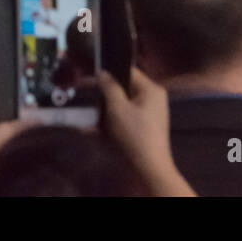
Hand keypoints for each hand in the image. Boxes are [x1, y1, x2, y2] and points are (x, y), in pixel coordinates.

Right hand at [99, 68, 194, 195]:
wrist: (148, 168)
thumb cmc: (134, 134)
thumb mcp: (118, 108)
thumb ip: (110, 88)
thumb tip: (103, 73)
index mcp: (151, 90)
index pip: (129, 72)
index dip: (110, 73)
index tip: (93, 77)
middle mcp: (153, 99)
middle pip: (125, 90)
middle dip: (106, 96)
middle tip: (89, 97)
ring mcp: (149, 115)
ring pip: (122, 106)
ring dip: (105, 112)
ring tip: (88, 117)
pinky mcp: (143, 129)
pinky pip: (124, 120)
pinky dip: (111, 123)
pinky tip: (94, 130)